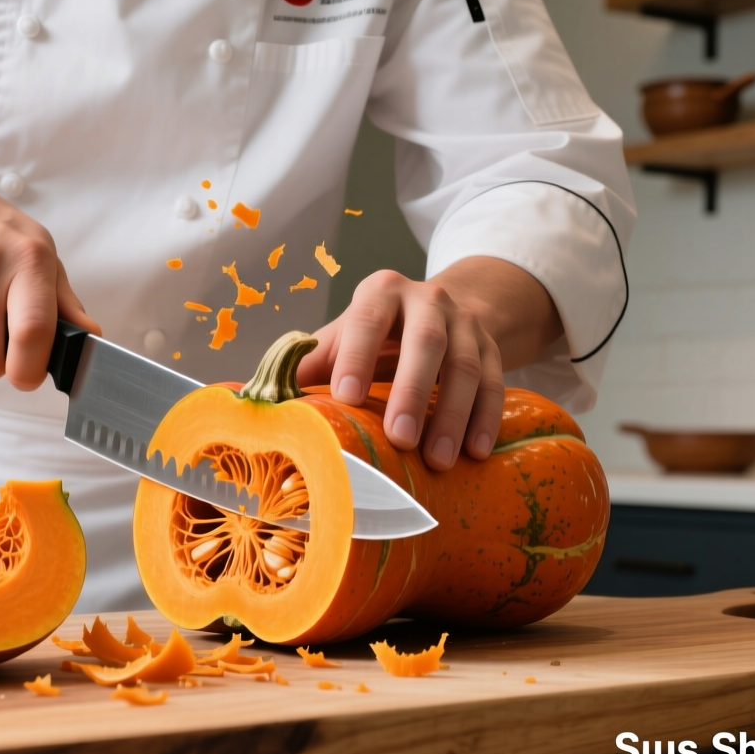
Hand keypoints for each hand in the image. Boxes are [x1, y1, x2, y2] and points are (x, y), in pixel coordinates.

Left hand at [294, 259, 558, 469]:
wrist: (444, 312)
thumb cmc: (378, 336)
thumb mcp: (342, 338)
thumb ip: (307, 366)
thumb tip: (258, 409)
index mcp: (381, 294)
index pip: (367, 320)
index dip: (357, 356)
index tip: (347, 397)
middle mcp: (428, 301)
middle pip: (425, 342)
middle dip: (412, 391)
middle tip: (400, 439)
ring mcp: (466, 324)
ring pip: (466, 366)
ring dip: (452, 415)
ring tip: (438, 460)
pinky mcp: (493, 349)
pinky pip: (496, 383)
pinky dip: (486, 419)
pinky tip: (476, 452)